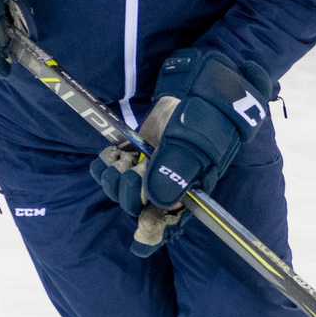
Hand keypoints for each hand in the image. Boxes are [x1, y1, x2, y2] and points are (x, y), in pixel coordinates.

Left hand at [88, 48, 274, 252]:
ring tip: (117, 163)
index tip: (138, 228)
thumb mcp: (196, 143)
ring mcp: (152, 169)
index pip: (167, 223)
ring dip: (114, 182)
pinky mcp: (138, 152)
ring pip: (124, 190)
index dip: (150, 230)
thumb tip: (157, 200)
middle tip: (129, 173)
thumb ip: (175, 170)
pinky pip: (116, 168)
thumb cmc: (208, 117)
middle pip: (140, 207)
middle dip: (128, 195)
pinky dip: (107, 166)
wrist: (203, 85)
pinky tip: (108, 157)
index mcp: (189, 192)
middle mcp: (169, 185)